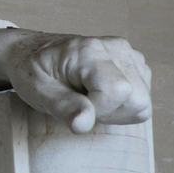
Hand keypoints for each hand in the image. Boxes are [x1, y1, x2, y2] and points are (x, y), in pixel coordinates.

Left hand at [0, 29, 151, 133]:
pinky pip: (141, 96)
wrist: (31, 51)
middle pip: (138, 100)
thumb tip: (84, 124)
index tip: (74, 106)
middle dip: (110, 113)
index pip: (118, 91)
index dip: (100, 109)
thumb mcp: (36, 90)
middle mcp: (115, 48)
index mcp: (89, 51)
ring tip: (87, 97)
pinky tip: (98, 93)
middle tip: (80, 103)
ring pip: (142, 101)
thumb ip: (63, 106)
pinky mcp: (133, 62)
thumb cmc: (32, 70)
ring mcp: (127, 53)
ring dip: (116, 110)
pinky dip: (122, 104)